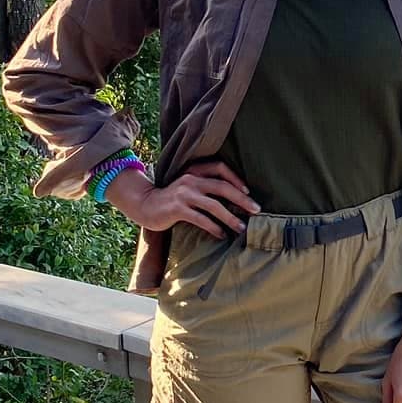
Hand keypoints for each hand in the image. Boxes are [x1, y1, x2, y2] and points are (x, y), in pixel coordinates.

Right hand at [108, 159, 259, 237]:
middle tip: (256, 210)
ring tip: (242, 228)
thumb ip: (205, 186)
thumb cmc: (172, 198)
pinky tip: (222, 235)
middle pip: (222, 187)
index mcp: (194, 170)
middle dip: (242, 199)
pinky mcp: (177, 209)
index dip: (236, 178)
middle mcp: (190, 179)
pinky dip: (214, 227)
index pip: (220, 167)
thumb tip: (235, 198)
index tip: (248, 191)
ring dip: (231, 217)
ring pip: (214, 205)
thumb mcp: (188, 186)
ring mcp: (183, 194)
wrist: (144, 204)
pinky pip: (201, 219)